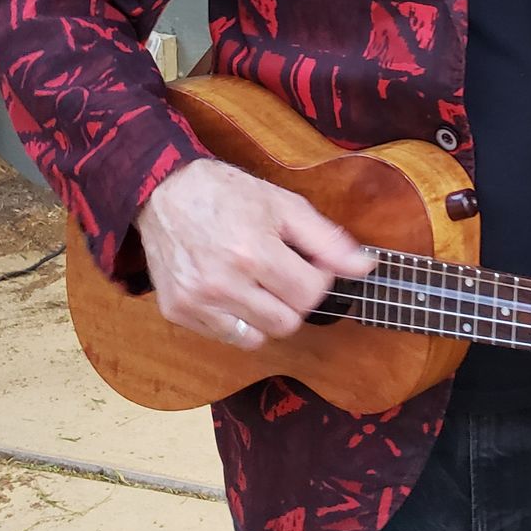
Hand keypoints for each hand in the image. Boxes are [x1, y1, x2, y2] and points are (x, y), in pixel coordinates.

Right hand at [135, 156, 375, 350]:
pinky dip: (240, 322)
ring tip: (260, 284)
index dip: (319, 279)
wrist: (165, 193)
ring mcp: (197, 302)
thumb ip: (327, 240)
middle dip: (296, 300)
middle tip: (285, 273)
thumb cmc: (229, 195)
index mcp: (254, 252)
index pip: (311, 294)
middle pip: (288, 322)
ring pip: (259, 337)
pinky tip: (236, 293)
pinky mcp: (178, 313)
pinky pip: (228, 337)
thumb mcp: (285, 205)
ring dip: (269, 314)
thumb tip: (365, 266)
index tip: (310, 264)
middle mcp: (223, 283)